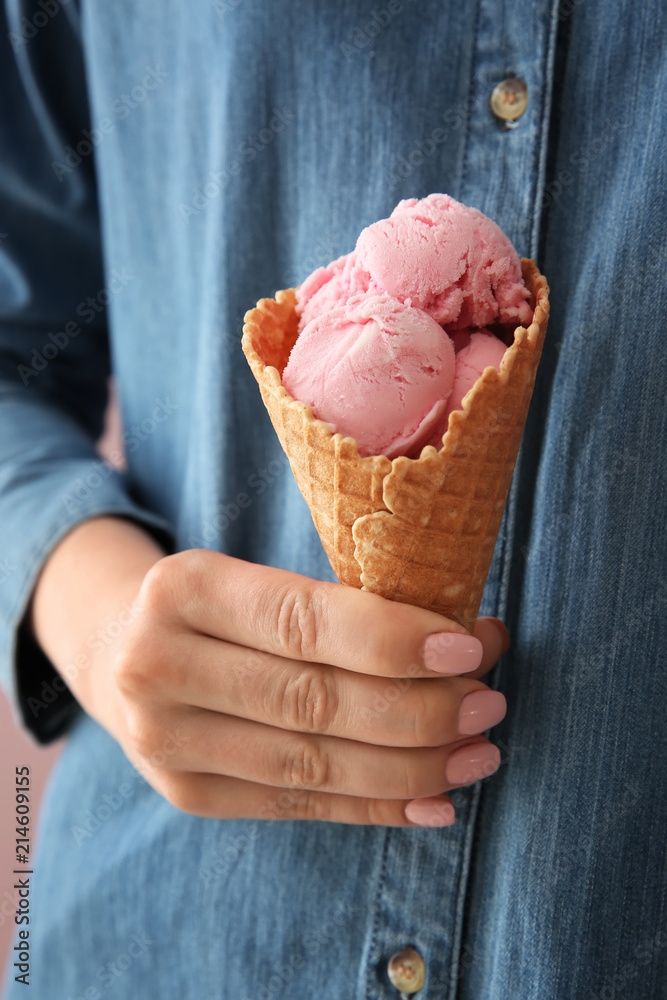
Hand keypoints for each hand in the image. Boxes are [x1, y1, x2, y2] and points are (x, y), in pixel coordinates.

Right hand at [30, 518, 508, 826]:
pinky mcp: (187, 793)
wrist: (120, 650)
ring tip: (478, 752)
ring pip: (311, 763)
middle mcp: (158, 666)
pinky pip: (297, 805)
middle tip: (488, 704)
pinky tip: (433, 801)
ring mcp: (165, 740)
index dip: (393, 640)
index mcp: (184, 588)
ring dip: (411, 766)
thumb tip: (463, 638)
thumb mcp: (254, 578)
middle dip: (418, 709)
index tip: (470, 648)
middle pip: (312, 700)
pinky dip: (374, 807)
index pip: (303, 621)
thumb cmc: (219, 605)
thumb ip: (337, 606)